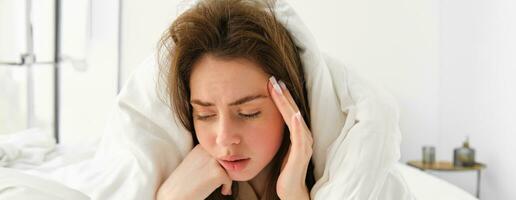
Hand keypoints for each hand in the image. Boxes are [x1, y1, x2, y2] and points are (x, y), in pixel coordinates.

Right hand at [157, 145, 232, 199]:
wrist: (174, 194)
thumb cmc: (182, 181)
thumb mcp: (194, 162)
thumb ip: (206, 158)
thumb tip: (225, 161)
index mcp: (201, 147)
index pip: (218, 152)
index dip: (221, 163)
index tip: (217, 173)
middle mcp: (208, 151)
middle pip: (226, 159)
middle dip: (226, 170)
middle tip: (221, 181)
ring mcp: (214, 162)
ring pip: (230, 168)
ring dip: (227, 179)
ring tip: (222, 187)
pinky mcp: (218, 173)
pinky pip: (229, 180)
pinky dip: (227, 187)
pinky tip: (222, 192)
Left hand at [268, 76, 312, 199]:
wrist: (291, 190)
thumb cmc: (285, 170)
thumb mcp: (279, 147)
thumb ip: (277, 134)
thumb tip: (265, 120)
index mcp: (298, 133)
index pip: (288, 110)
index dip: (281, 96)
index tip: (271, 82)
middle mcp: (304, 135)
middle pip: (293, 109)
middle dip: (283, 94)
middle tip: (274, 78)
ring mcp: (304, 144)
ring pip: (296, 118)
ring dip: (288, 103)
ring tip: (280, 89)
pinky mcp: (301, 154)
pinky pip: (300, 137)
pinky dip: (297, 124)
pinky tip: (294, 114)